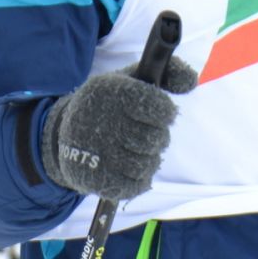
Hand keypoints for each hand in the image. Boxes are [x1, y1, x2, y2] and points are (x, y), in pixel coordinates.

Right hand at [39, 56, 198, 199]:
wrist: (65, 132)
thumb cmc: (111, 104)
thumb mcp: (133, 79)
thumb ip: (167, 73)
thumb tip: (192, 81)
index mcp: (112, 91)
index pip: (159, 107)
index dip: (165, 112)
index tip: (158, 112)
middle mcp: (102, 120)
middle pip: (156, 138)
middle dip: (157, 136)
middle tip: (142, 132)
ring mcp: (97, 152)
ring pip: (148, 163)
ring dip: (148, 158)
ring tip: (133, 148)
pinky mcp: (95, 178)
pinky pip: (136, 185)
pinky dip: (139, 178)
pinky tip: (127, 165)